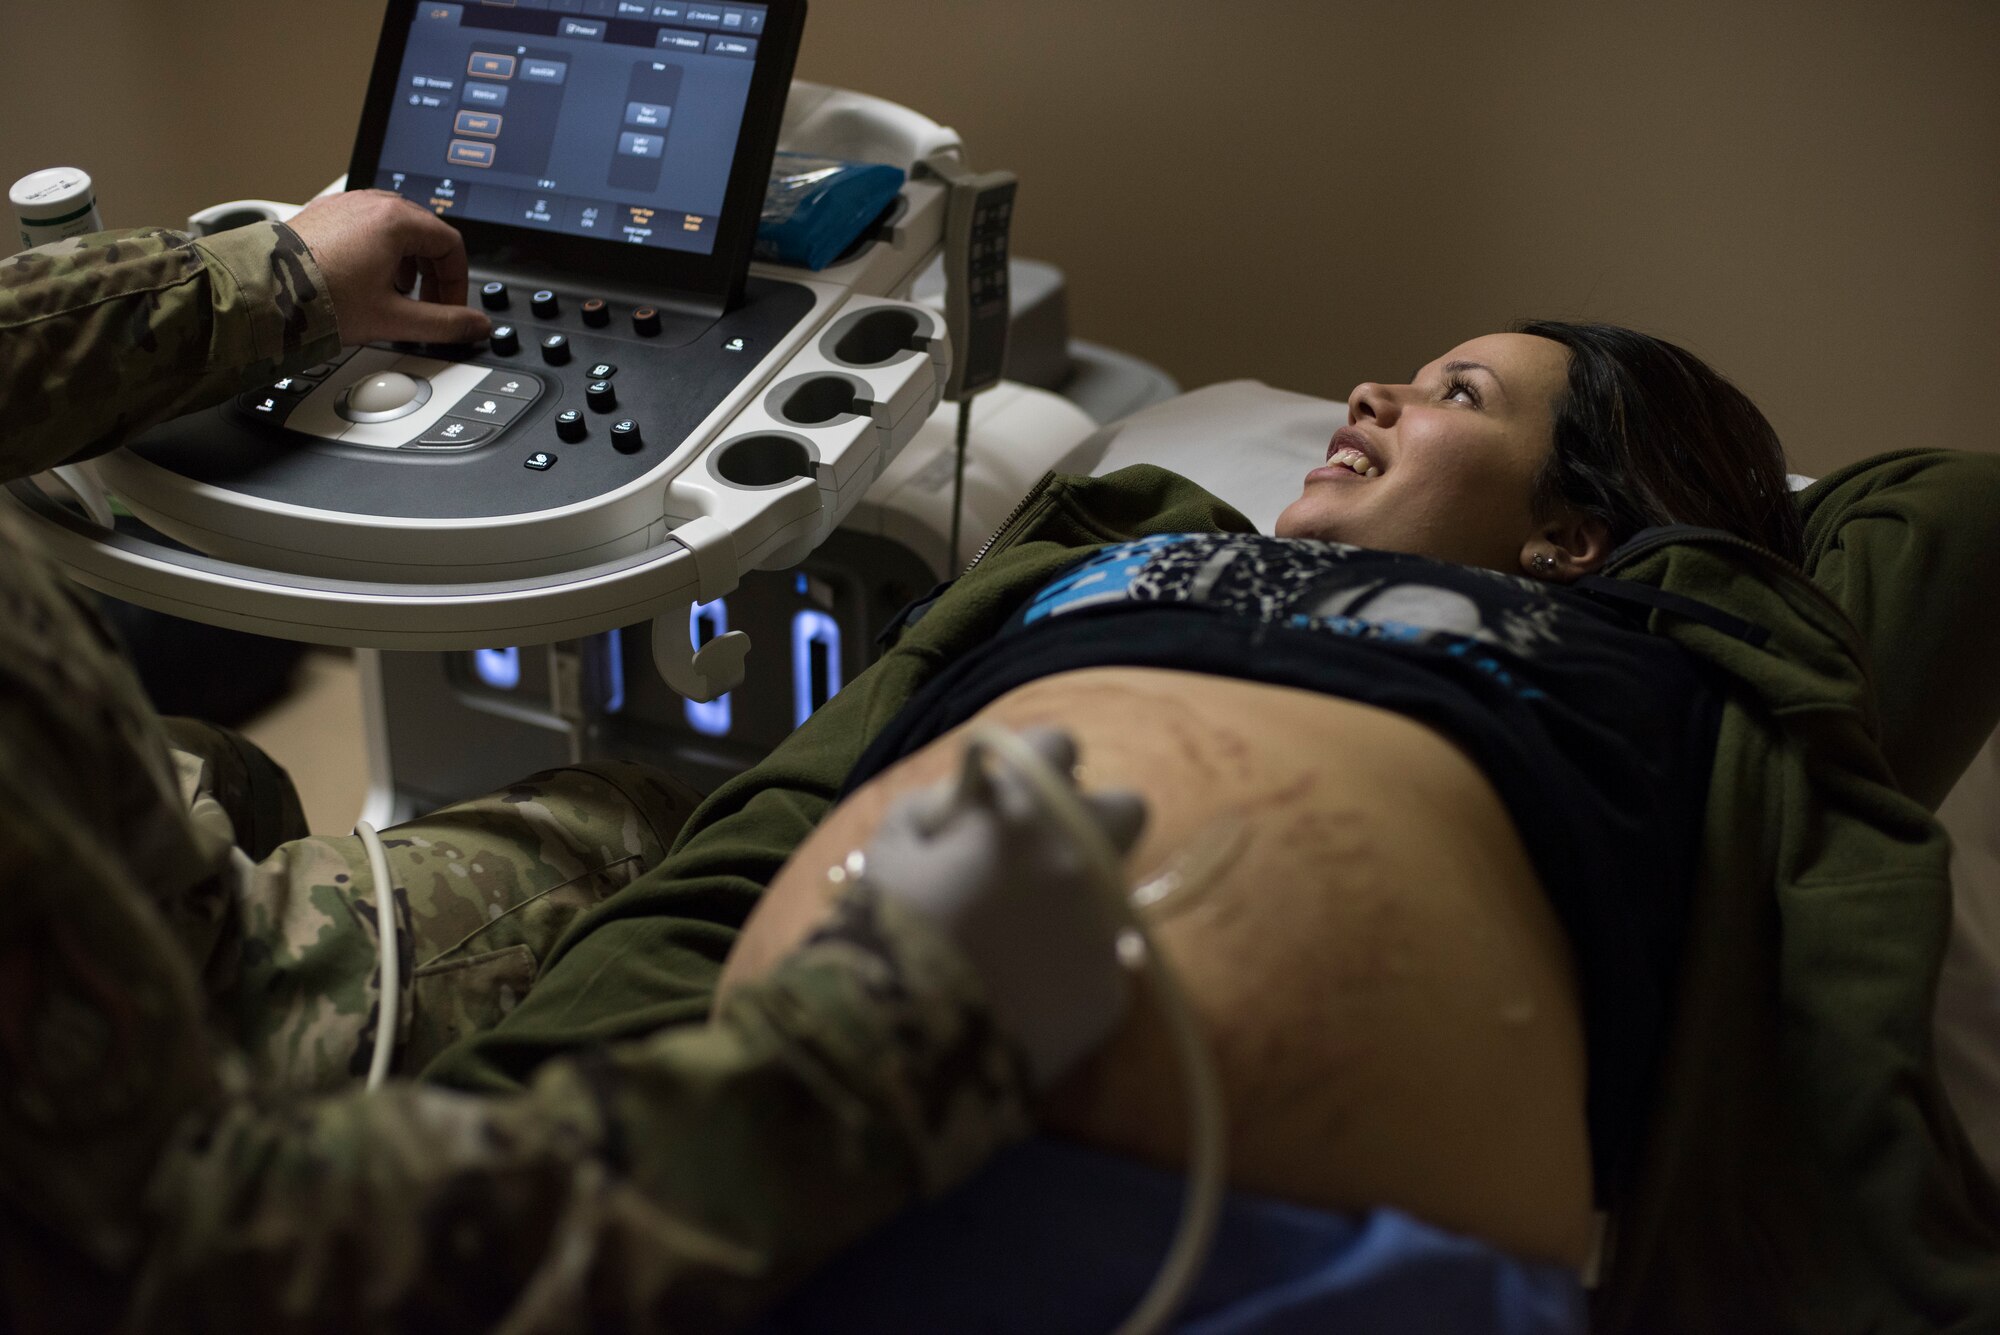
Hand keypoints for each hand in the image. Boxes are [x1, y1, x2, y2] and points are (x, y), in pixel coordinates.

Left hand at [286, 190, 491, 346]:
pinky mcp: (323, 215)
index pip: (451, 245)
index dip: (458, 282)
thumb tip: (476, 326)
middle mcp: (372, 204)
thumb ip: (445, 324)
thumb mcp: (395, 318)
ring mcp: (345, 205)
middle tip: (426, 305)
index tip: (450, 307)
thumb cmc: (322, 299)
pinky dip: (377, 253)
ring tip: (394, 294)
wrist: (263, 292)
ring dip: (406, 263)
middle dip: (432, 274)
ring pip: (395, 229)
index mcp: (397, 220)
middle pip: (425, 234)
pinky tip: (363, 282)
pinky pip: (364, 228)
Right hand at [856, 726, 1146, 1087]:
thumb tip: (963, 801)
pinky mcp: (1113, 990)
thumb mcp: (890, 844)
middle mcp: (1081, 856)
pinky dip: (1073, 971)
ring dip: (1084, 897)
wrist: (902, 1041)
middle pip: (1127, 808)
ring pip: (1120, 889)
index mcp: (1023, 810)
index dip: (1035, 763)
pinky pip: (1106, 964)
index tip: (1018, 788)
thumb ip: (933, 805)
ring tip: (1029, 935)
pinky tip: (1027, 993)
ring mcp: (1105, 925)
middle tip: (1046, 853)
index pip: (1058, 744)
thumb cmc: (885, 928)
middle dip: (1093, 820)